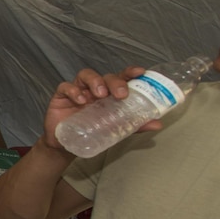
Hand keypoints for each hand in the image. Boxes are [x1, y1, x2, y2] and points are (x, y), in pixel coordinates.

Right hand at [39, 66, 155, 152]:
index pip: (121, 77)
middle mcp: (94, 89)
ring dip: (95, 82)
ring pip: (86, 75)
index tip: (140, 72)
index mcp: (109, 93)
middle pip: (106, 76)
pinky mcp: (61, 96)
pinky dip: (73, 91)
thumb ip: (134, 125)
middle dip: (115, 81)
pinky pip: (65, 87)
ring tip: (100, 95)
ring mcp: (78, 91)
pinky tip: (80, 100)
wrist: (66, 146)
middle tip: (121, 94)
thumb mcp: (115, 129)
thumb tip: (158, 124)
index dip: (130, 72)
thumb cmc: (91, 132)